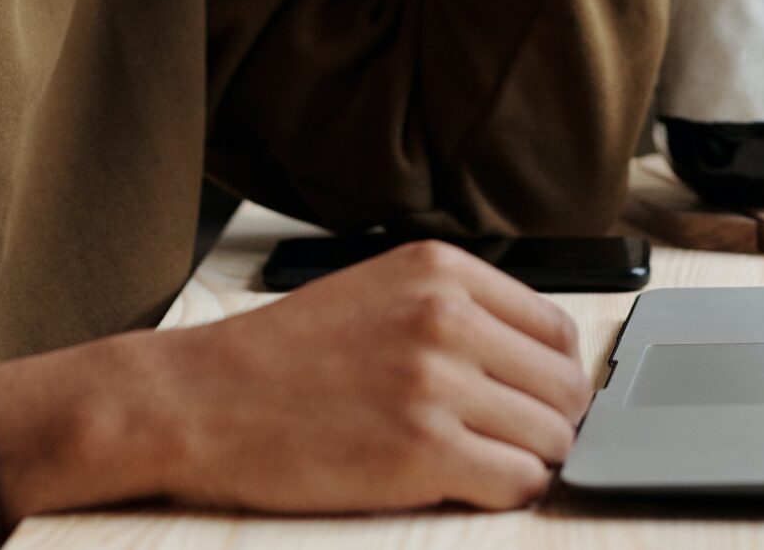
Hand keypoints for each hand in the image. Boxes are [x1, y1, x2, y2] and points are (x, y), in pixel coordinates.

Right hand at [0, 239, 593, 518]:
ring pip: (552, 437)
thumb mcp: (377, 291)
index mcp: (440, 270)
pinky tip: (466, 486)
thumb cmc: (281, 355)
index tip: (536, 400)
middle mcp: (447, 317)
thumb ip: (454, 310)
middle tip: (514, 442)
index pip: (557, 328)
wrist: (199, 399)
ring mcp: (437, 384)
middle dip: (549, 422)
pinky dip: (505, 493)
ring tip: (482, 464)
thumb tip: (533, 360)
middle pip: (564, 386)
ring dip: (528, 461)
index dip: (554, 376)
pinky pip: (518, 482)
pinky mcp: (423, 451)